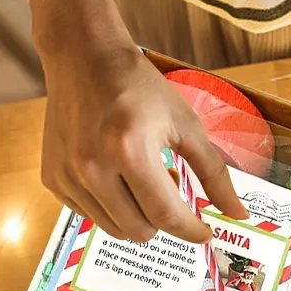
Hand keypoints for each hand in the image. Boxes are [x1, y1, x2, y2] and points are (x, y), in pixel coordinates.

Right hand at [31, 0, 246, 241]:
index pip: (165, 214)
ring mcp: (67, 175)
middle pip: (140, 229)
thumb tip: (238, 214)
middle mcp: (92, 166)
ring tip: (144, 180)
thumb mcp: (185, 124)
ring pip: (115, 229)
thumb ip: (215, 172)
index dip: (191, 230)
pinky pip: (91, 215)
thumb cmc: (139, 87)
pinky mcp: (52, 178)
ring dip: (138, 215)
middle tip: (170, 189)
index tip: (206, 233)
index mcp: (130, 149)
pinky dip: (111, 206)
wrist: (83, 57)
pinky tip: (117, 176)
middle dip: (164, 220)